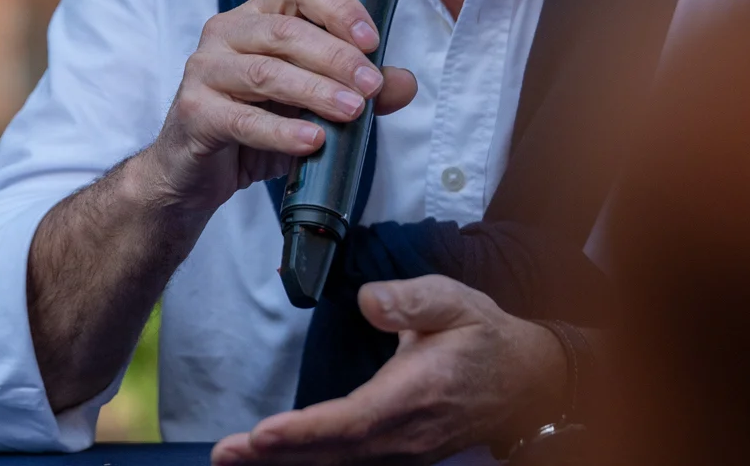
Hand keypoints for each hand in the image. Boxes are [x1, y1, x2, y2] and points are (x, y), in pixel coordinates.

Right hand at [139, 0, 418, 217]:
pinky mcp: (195, 111)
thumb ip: (356, 89)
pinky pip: (243, 119)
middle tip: (372, 86)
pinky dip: (282, 131)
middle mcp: (227, 32)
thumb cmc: (253, 126)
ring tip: (352, 112)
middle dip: (337, 58)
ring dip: (315, 91)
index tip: (373, 40)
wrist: (194, 173)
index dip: (339, 8)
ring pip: (266, 72)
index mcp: (257, 16)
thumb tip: (405, 82)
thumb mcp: (310, 105)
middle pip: (287, 31)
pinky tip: (313, 140)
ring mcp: (204, 69)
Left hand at [211, 276, 566, 465]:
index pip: (351, 421)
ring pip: (336, 464)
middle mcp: (404, 435)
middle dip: (275, 455)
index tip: (263, 433)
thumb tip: (367, 300)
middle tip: (224, 454)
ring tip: (232, 458)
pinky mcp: (398, 454)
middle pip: (332, 453)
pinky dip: (307, 463)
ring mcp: (403, 452)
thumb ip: (411, 300)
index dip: (305, 432)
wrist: (526, 380)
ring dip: (283, 464)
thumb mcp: (454, 301)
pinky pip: (346, 464)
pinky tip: (273, 460)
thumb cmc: (483, 337)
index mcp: (414, 395)